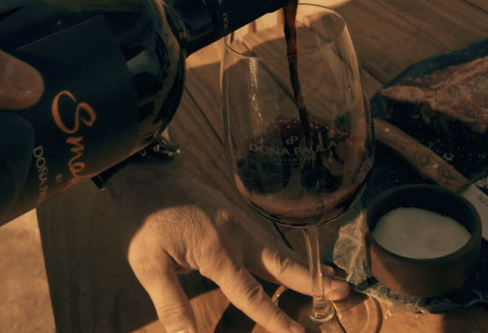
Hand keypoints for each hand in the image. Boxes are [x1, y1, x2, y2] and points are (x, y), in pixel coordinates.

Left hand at [109, 160, 349, 332]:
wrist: (145, 170)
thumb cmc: (143, 219)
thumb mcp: (147, 264)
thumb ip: (172, 304)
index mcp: (217, 251)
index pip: (251, 294)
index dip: (276, 320)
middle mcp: (237, 236)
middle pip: (281, 265)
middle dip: (313, 281)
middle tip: (344, 293)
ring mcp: (238, 222)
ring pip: (278, 250)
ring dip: (306, 267)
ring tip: (334, 280)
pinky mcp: (233, 215)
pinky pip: (267, 239)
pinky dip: (287, 254)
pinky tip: (293, 260)